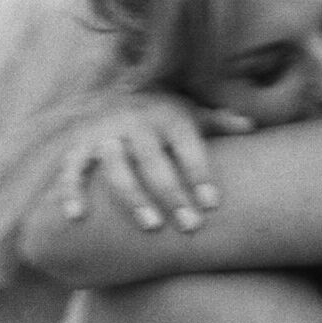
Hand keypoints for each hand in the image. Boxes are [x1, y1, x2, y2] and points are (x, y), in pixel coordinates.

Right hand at [57, 93, 253, 231]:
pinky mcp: (78, 147)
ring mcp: (104, 134)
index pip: (186, 145)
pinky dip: (71, 191)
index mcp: (166, 115)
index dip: (199, 174)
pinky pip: (72, 170)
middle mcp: (135, 122)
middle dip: (172, 194)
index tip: (212, 204)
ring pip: (116, 168)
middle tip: (190, 226)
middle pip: (153, 161)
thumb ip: (217, 122)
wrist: (113, 96)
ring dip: (133, 197)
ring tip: (152, 226)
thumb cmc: (163, 117)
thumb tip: (250, 126)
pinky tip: (78, 217)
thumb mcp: (190, 113)